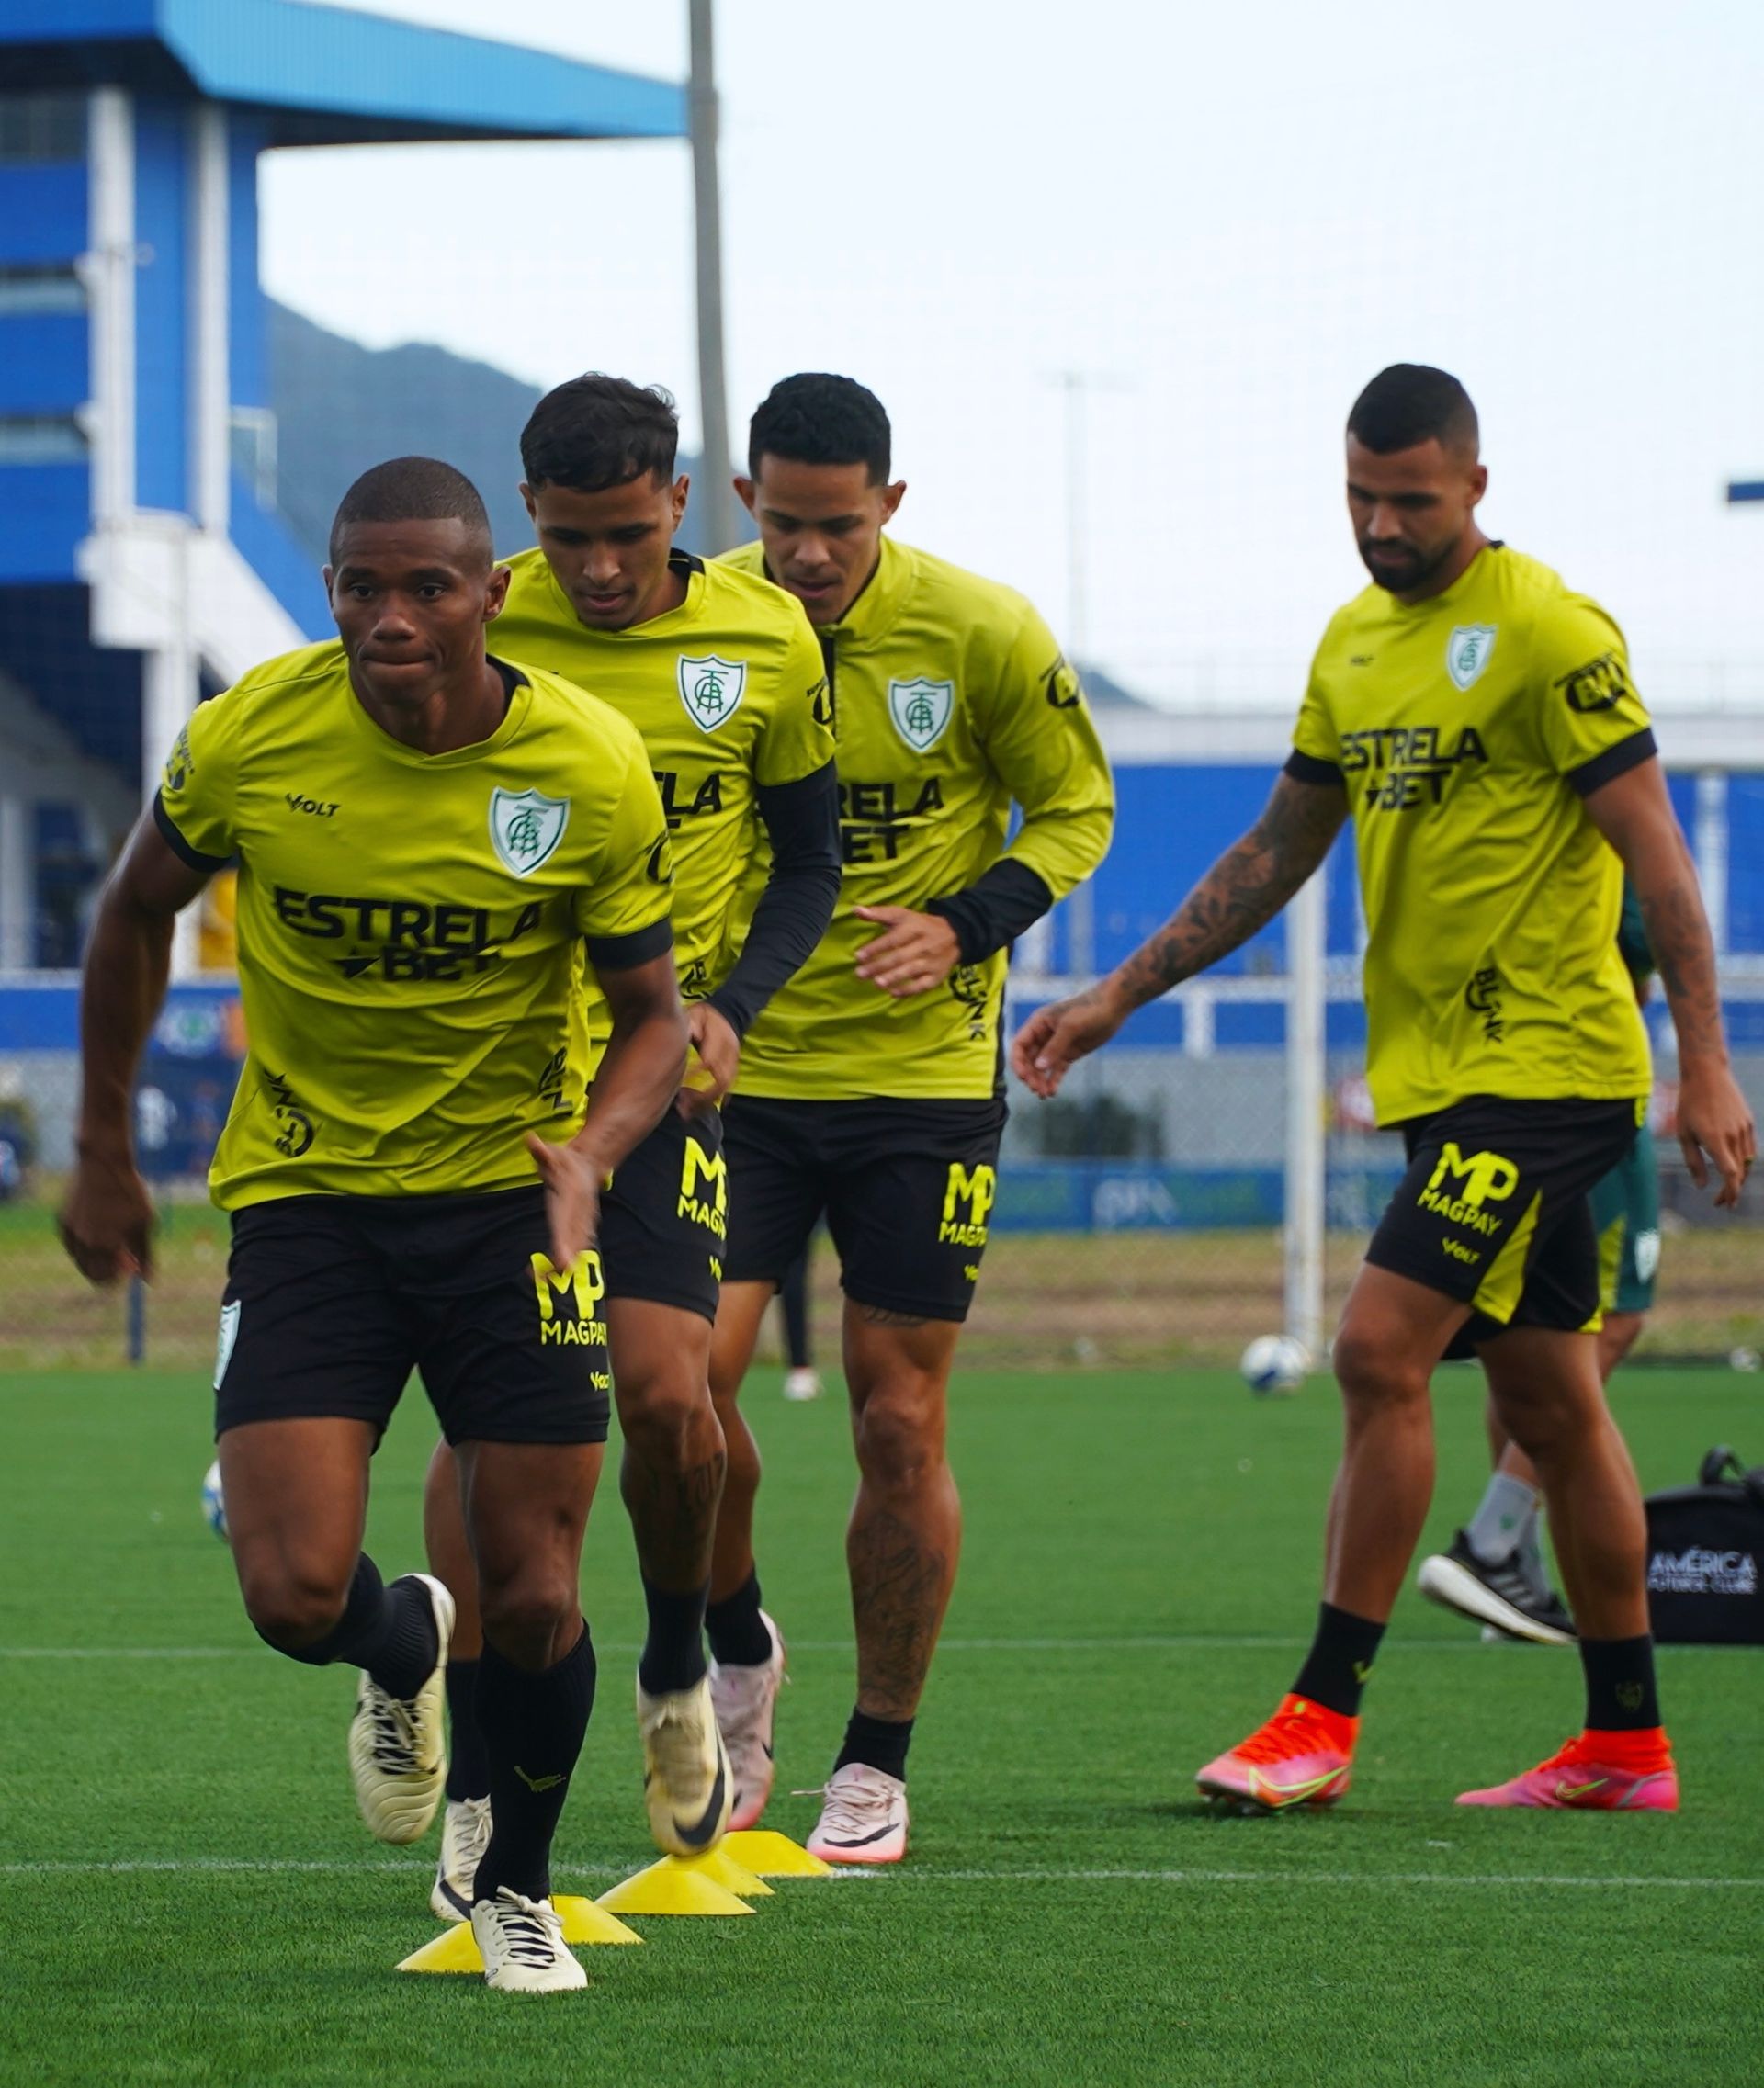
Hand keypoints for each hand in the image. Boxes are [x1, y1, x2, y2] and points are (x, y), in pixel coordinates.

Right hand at [59, 1148, 155, 1283]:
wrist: (102, 1163)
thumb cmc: (130, 1193)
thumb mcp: (146, 1224)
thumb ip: (146, 1256)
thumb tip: (149, 1281)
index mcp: (104, 1247)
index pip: (107, 1279)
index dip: (119, 1277)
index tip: (131, 1269)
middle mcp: (82, 1243)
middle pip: (91, 1273)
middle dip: (107, 1271)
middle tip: (122, 1260)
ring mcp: (68, 1231)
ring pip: (80, 1258)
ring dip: (95, 1257)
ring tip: (112, 1235)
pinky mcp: (61, 1219)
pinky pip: (72, 1241)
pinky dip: (84, 1241)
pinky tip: (97, 1226)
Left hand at [525, 1131, 602, 1272]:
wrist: (588, 1165)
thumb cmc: (564, 1160)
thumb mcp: (553, 1153)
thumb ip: (541, 1150)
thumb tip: (530, 1138)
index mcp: (571, 1198)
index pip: (566, 1221)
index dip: (564, 1241)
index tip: (561, 1258)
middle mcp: (580, 1214)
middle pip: (575, 1239)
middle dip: (566, 1259)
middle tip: (554, 1274)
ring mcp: (583, 1222)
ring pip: (577, 1247)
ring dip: (564, 1264)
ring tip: (544, 1279)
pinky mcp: (581, 1228)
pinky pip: (575, 1247)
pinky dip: (565, 1261)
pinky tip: (552, 1274)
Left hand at [680, 1000, 740, 1107]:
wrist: (726, 1014)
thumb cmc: (703, 1016)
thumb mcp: (695, 1014)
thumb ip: (691, 1024)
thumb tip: (694, 1036)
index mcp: (721, 1037)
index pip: (710, 1061)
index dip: (696, 1076)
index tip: (679, 1086)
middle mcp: (731, 1052)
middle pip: (722, 1080)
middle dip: (703, 1096)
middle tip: (683, 1107)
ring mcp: (735, 1061)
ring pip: (726, 1087)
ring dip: (707, 1101)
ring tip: (688, 1112)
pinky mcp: (734, 1068)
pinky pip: (727, 1088)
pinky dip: (714, 1099)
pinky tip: (700, 1109)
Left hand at [853, 905, 961, 997]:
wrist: (955, 935)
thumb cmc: (920, 925)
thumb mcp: (902, 915)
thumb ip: (879, 913)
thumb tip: (856, 910)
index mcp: (915, 928)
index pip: (893, 939)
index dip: (875, 948)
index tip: (858, 956)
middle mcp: (924, 945)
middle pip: (900, 956)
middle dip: (879, 966)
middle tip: (860, 973)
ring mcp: (932, 962)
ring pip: (911, 970)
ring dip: (893, 978)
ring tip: (876, 983)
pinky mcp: (937, 976)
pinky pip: (922, 985)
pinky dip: (908, 990)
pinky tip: (893, 993)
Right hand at [1010, 982, 1129, 1097]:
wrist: (1113, 1006)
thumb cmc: (1089, 1009)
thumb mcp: (1070, 1027)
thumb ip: (1054, 1047)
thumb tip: (1039, 1067)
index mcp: (1038, 1023)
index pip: (1019, 1045)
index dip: (1018, 1062)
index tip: (1023, 1077)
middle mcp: (1044, 1035)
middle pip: (1029, 1059)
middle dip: (1030, 1075)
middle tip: (1036, 1089)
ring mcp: (1057, 1045)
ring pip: (1042, 1067)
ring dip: (1040, 1080)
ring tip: (1044, 1094)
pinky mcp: (1069, 1053)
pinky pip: (1057, 1069)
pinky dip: (1053, 1080)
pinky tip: (1053, 1092)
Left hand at [1675, 1062, 1756, 1208]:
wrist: (1707, 1073)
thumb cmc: (1689, 1103)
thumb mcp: (1684, 1134)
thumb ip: (1693, 1161)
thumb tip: (1702, 1185)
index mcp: (1715, 1139)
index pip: (1730, 1174)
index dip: (1730, 1192)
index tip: (1726, 1204)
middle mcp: (1734, 1135)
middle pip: (1740, 1172)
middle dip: (1732, 1190)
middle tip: (1721, 1202)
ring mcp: (1744, 1128)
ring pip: (1748, 1161)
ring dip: (1739, 1177)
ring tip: (1727, 1187)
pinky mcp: (1748, 1122)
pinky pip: (1750, 1148)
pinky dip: (1744, 1162)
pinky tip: (1734, 1167)